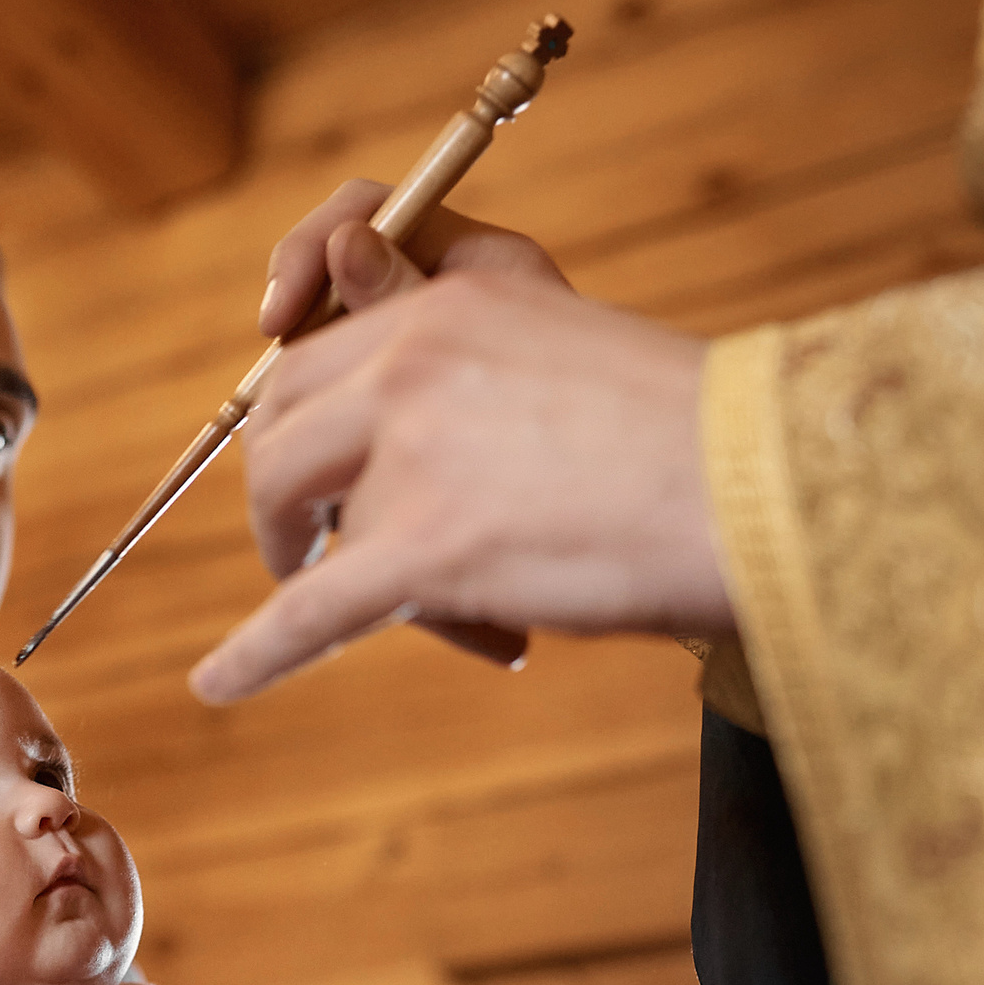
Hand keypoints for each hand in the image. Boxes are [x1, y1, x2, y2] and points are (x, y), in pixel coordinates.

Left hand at [190, 182, 730, 703]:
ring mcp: (412, 451)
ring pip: (305, 523)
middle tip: (308, 547)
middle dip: (283, 499)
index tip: (301, 469)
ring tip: (386, 609)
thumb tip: (386, 435)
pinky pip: (305, 611)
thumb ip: (467, 373)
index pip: (314, 355)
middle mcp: (415, 359)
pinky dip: (254, 655)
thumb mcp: (562, 356)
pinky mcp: (424, 546)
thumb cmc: (692, 441)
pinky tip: (218, 683)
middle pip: (276, 431)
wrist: (766, 489)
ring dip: (315, 572)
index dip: (296, 426)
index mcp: (452, 301)